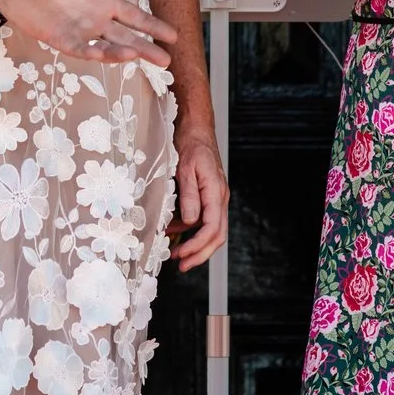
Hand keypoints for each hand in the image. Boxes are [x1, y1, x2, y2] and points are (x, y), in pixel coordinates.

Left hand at [0, 0, 177, 66]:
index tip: (173, 35)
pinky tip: (102, 54)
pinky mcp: (59, 38)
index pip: (134, 16)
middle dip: (146, 48)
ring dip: (121, 52)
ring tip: (137, 53)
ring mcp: (79, 30)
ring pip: (106, 46)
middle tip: (165, 60)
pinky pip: (79, 49)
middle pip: (126, 37)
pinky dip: (91, 53)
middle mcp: (95, 18)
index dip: (153, 25)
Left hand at [169, 130, 228, 272]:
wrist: (196, 129)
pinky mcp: (208, 196)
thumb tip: (191, 222)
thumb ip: (189, 196)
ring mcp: (215, 198)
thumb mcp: (186, 169)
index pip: (212, 229)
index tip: (181, 255)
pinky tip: (173, 230)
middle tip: (182, 265)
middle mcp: (220, 198)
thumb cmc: (191, 144)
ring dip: (194, 244)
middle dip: (200, 254)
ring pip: (211, 230)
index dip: (197, 246)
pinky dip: (189, 229)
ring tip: (175, 253)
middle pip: (217, 236)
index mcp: (216, 193)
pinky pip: (203, 219)